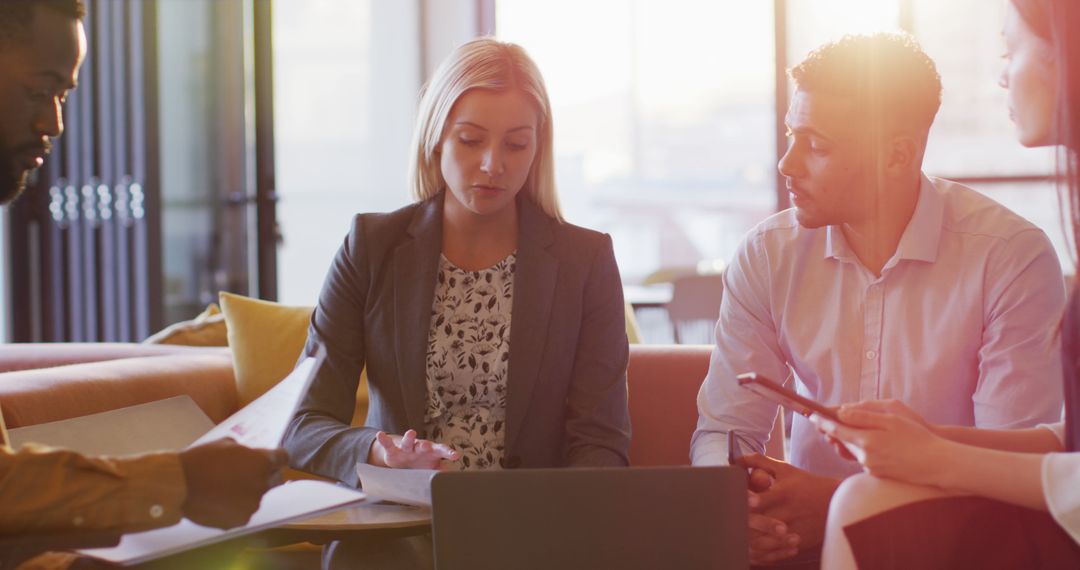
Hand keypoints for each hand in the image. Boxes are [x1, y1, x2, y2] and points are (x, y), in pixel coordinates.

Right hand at [178, 439, 287, 528]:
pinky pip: (244, 511)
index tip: (273, 459)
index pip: (283, 458)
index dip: (277, 457)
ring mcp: (252, 504)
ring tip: (224, 488)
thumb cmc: (200, 460)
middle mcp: (262, 484)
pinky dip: (235, 507)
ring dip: (247, 492)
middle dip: (264, 475)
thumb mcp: (225, 444)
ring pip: (256, 497)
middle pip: (274, 479)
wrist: (180, 485)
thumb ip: (244, 451)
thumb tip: (249, 456)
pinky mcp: (241, 520)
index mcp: (262, 462)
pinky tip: (219, 500)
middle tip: (246, 474)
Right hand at [369, 430, 459, 468]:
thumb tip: (450, 478)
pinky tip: (380, 434)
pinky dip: (384, 439)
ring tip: (411, 433)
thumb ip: (440, 470)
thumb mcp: (431, 468)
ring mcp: (406, 448)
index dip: (448, 453)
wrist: (403, 461)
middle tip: (428, 446)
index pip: (441, 450)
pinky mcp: (393, 451)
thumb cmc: (421, 463)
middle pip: (423, 445)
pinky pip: (388, 444)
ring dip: (409, 438)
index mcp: (431, 452)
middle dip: (425, 445)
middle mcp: (419, 447)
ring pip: (407, 442)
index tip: (455, 456)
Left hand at [741, 454, 839, 564]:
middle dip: (744, 524)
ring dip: (750, 540)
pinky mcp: (799, 542)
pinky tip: (754, 548)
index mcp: (784, 493)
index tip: (741, 502)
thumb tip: (736, 460)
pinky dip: (764, 552)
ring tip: (739, 537)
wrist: (838, 503)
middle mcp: (789, 512)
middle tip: (730, 523)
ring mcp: (794, 529)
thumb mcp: (786, 469)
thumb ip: (760, 462)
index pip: (762, 500)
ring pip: (766, 541)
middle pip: (760, 523)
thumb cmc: (807, 484)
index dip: (749, 502)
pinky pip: (777, 551)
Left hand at [812, 404, 951, 485]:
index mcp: (867, 441)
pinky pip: (862, 459)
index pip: (836, 430)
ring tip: (841, 429)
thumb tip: (841, 412)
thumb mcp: (891, 419)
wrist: (937, 464)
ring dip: (846, 440)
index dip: (823, 422)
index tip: (812, 415)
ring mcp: (871, 467)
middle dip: (833, 431)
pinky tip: (866, 441)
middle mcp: (865, 457)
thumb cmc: (917, 437)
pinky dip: (859, 449)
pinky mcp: (877, 474)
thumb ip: (863, 416)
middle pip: (841, 441)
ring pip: (851, 450)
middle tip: (824, 420)